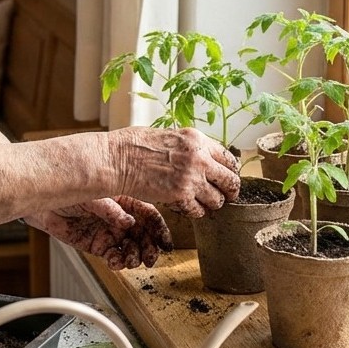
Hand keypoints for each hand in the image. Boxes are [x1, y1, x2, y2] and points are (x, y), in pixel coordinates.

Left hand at [27, 196, 171, 269]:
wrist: (45, 206)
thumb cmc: (69, 193)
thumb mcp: (93, 197)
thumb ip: (111, 210)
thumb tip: (129, 222)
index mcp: (125, 202)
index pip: (149, 215)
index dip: (160, 229)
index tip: (166, 243)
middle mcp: (121, 219)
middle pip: (145, 235)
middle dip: (150, 248)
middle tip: (150, 258)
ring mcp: (111, 233)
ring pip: (132, 249)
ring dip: (135, 257)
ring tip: (130, 260)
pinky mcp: (99, 246)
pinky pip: (115, 257)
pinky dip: (117, 262)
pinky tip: (115, 261)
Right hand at [108, 127, 240, 218]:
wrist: (117, 159)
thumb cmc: (134, 146)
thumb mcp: (169, 136)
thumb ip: (188, 147)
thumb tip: (201, 157)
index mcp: (197, 139)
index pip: (228, 158)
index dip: (230, 171)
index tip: (227, 178)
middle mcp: (199, 157)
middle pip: (231, 181)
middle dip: (229, 191)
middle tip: (225, 196)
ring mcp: (192, 177)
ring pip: (218, 199)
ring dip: (211, 203)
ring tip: (202, 203)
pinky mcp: (181, 195)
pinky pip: (199, 210)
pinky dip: (195, 212)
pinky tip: (186, 207)